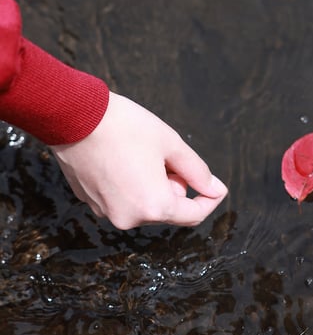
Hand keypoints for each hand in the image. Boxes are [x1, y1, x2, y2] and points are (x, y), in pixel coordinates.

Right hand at [51, 92, 227, 229]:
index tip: (216, 185)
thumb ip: (197, 171)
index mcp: (154, 206)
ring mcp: (107, 212)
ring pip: (144, 205)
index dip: (209, 199)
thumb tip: (215, 190)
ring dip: (153, 186)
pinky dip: (131, 186)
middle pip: (168, 210)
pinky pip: (122, 200)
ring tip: (142, 155)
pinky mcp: (91, 202)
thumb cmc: (125, 126)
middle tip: (169, 157)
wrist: (75, 116)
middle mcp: (129, 218)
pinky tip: (123, 159)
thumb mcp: (171, 144)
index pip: (194, 215)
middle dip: (176, 187)